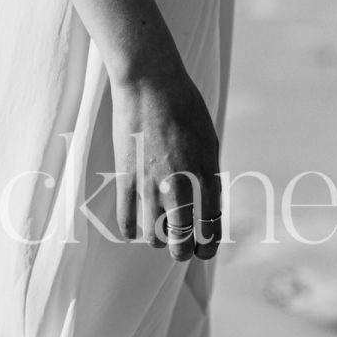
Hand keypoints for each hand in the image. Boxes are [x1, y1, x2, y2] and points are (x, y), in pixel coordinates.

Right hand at [109, 55, 221, 262]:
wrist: (150, 84)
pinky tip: (135, 227)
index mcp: (206, 177)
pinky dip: (131, 232)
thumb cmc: (185, 108)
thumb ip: (209, 176)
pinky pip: (126, 222)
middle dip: (182, 252)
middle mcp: (180, 186)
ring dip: (157, 240)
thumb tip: (206, 205)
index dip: (207, 248)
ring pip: (153, 238)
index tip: (203, 250)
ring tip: (158, 231)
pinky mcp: (126, 178)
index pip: (211, 230)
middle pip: (181, 242)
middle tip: (180, 248)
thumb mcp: (209, 142)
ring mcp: (150, 184)